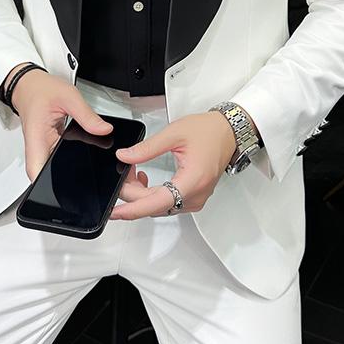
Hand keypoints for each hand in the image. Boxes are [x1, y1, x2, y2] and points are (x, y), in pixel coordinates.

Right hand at [8, 68, 113, 180]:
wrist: (30, 85)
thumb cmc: (41, 90)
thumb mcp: (68, 97)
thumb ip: (87, 115)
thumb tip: (104, 130)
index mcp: (37, 138)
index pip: (36, 171)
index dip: (47, 187)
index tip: (66, 189)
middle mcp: (38, 148)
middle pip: (46, 176)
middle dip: (64, 185)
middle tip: (88, 182)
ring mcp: (43, 149)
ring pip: (53, 170)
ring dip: (69, 174)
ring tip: (91, 173)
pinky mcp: (50, 147)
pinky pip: (59, 160)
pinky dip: (72, 161)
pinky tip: (86, 159)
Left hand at [110, 111, 237, 219]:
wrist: (228, 132)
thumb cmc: (208, 131)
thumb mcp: (173, 134)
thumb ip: (147, 148)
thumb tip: (125, 157)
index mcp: (193, 180)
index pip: (157, 202)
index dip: (133, 209)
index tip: (116, 211)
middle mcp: (196, 195)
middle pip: (155, 205)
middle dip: (133, 193)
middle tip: (123, 174)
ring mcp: (196, 199)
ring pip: (159, 206)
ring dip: (142, 194)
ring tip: (133, 173)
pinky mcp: (194, 197)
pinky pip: (168, 203)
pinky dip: (152, 195)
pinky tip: (145, 180)